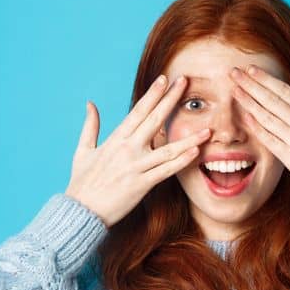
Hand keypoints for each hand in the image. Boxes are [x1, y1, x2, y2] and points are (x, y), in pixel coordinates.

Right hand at [67, 74, 210, 226]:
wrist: (81, 210)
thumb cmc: (83, 181)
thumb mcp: (82, 150)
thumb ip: (90, 126)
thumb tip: (90, 104)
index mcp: (115, 139)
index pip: (138, 111)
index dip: (153, 94)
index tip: (165, 79)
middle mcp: (127, 149)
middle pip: (154, 120)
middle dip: (171, 100)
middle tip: (185, 82)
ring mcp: (136, 166)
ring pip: (168, 149)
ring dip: (189, 138)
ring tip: (207, 129)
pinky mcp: (142, 184)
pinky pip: (167, 170)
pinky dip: (182, 161)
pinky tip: (196, 152)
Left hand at [228, 65, 289, 200]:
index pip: (286, 91)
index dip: (266, 79)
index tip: (252, 70)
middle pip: (271, 100)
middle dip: (250, 85)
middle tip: (234, 73)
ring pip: (266, 118)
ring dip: (248, 103)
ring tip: (234, 91)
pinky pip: (270, 141)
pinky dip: (256, 128)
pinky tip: (244, 117)